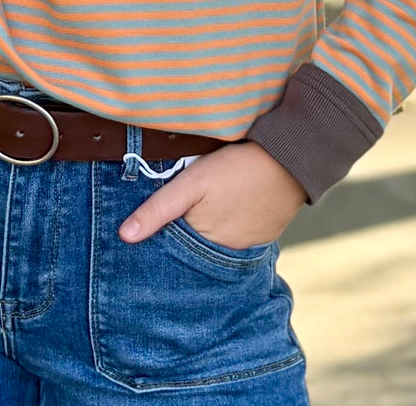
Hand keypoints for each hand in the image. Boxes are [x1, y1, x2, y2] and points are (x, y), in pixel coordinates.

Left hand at [118, 142, 306, 248]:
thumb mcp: (191, 183)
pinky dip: (227, 224)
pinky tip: (225, 205)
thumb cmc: (236, 169)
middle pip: (194, 246)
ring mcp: (248, 247)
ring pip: (215, 241)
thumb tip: (124, 237)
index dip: (160, 235)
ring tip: (204, 205)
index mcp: (206, 246)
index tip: (144, 226)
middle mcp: (227, 255)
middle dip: (183, 233)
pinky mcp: (263, 235)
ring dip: (206, 228)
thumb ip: (158, 209)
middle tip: (182, 206)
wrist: (290, 160)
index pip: (173, 249)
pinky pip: (236, 235)